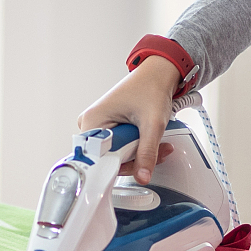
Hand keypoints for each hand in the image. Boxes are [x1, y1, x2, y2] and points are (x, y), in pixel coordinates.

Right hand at [76, 56, 181, 183]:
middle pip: (109, 159)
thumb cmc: (150, 87)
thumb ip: (147, 152)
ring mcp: (101, 126)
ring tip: (158, 143)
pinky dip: (138, 147)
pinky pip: (122, 147)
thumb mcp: (152, 123)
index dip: (118, 167)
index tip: (137, 169)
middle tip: (155, 151)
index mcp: (92, 121)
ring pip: (118, 155)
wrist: (158, 74)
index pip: (97, 159)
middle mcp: (91, 124)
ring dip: (140, 154)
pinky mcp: (110, 128)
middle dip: (136, 159)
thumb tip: (142, 177)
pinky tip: (151, 141)